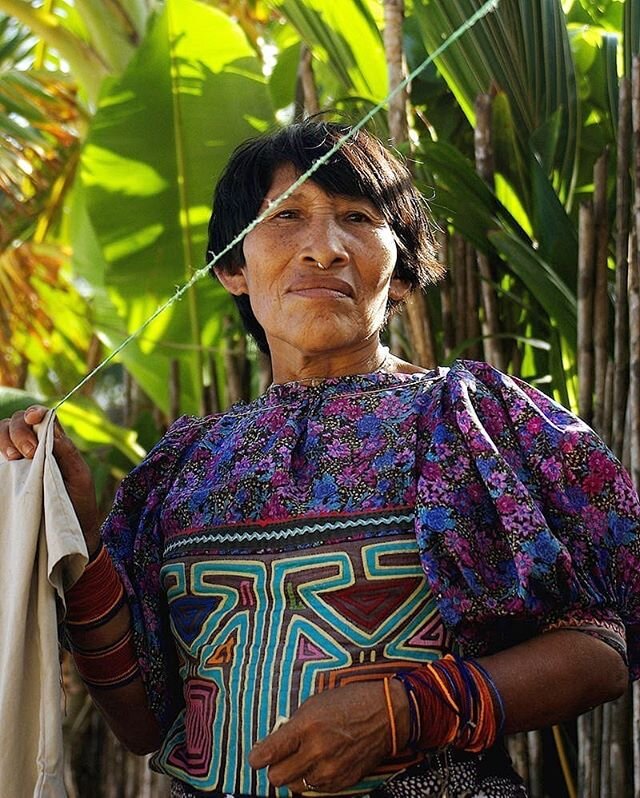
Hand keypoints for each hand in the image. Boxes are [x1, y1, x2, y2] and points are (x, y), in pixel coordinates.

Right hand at [0, 405, 99, 550]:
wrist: (69, 534)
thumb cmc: (78, 504)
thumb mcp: (79, 477)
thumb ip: (66, 452)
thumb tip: (50, 427)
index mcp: (55, 444)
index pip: (41, 418)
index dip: (35, 413)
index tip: (33, 419)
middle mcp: (35, 448)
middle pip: (17, 422)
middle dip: (20, 430)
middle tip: (30, 453)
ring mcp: (19, 462)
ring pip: (2, 433)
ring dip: (5, 438)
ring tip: (15, 458)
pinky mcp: (8, 477)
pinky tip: (3, 460)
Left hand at [248, 679, 408, 793]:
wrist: (386, 715)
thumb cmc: (349, 702)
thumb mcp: (315, 703)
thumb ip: (293, 726)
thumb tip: (275, 743)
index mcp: (307, 726)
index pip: (269, 753)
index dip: (258, 757)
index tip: (257, 757)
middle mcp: (316, 751)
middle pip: (277, 777)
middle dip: (275, 767)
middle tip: (281, 758)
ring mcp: (330, 769)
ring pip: (295, 786)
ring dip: (296, 774)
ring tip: (305, 757)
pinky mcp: (342, 782)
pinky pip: (315, 788)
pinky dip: (314, 778)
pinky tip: (322, 762)